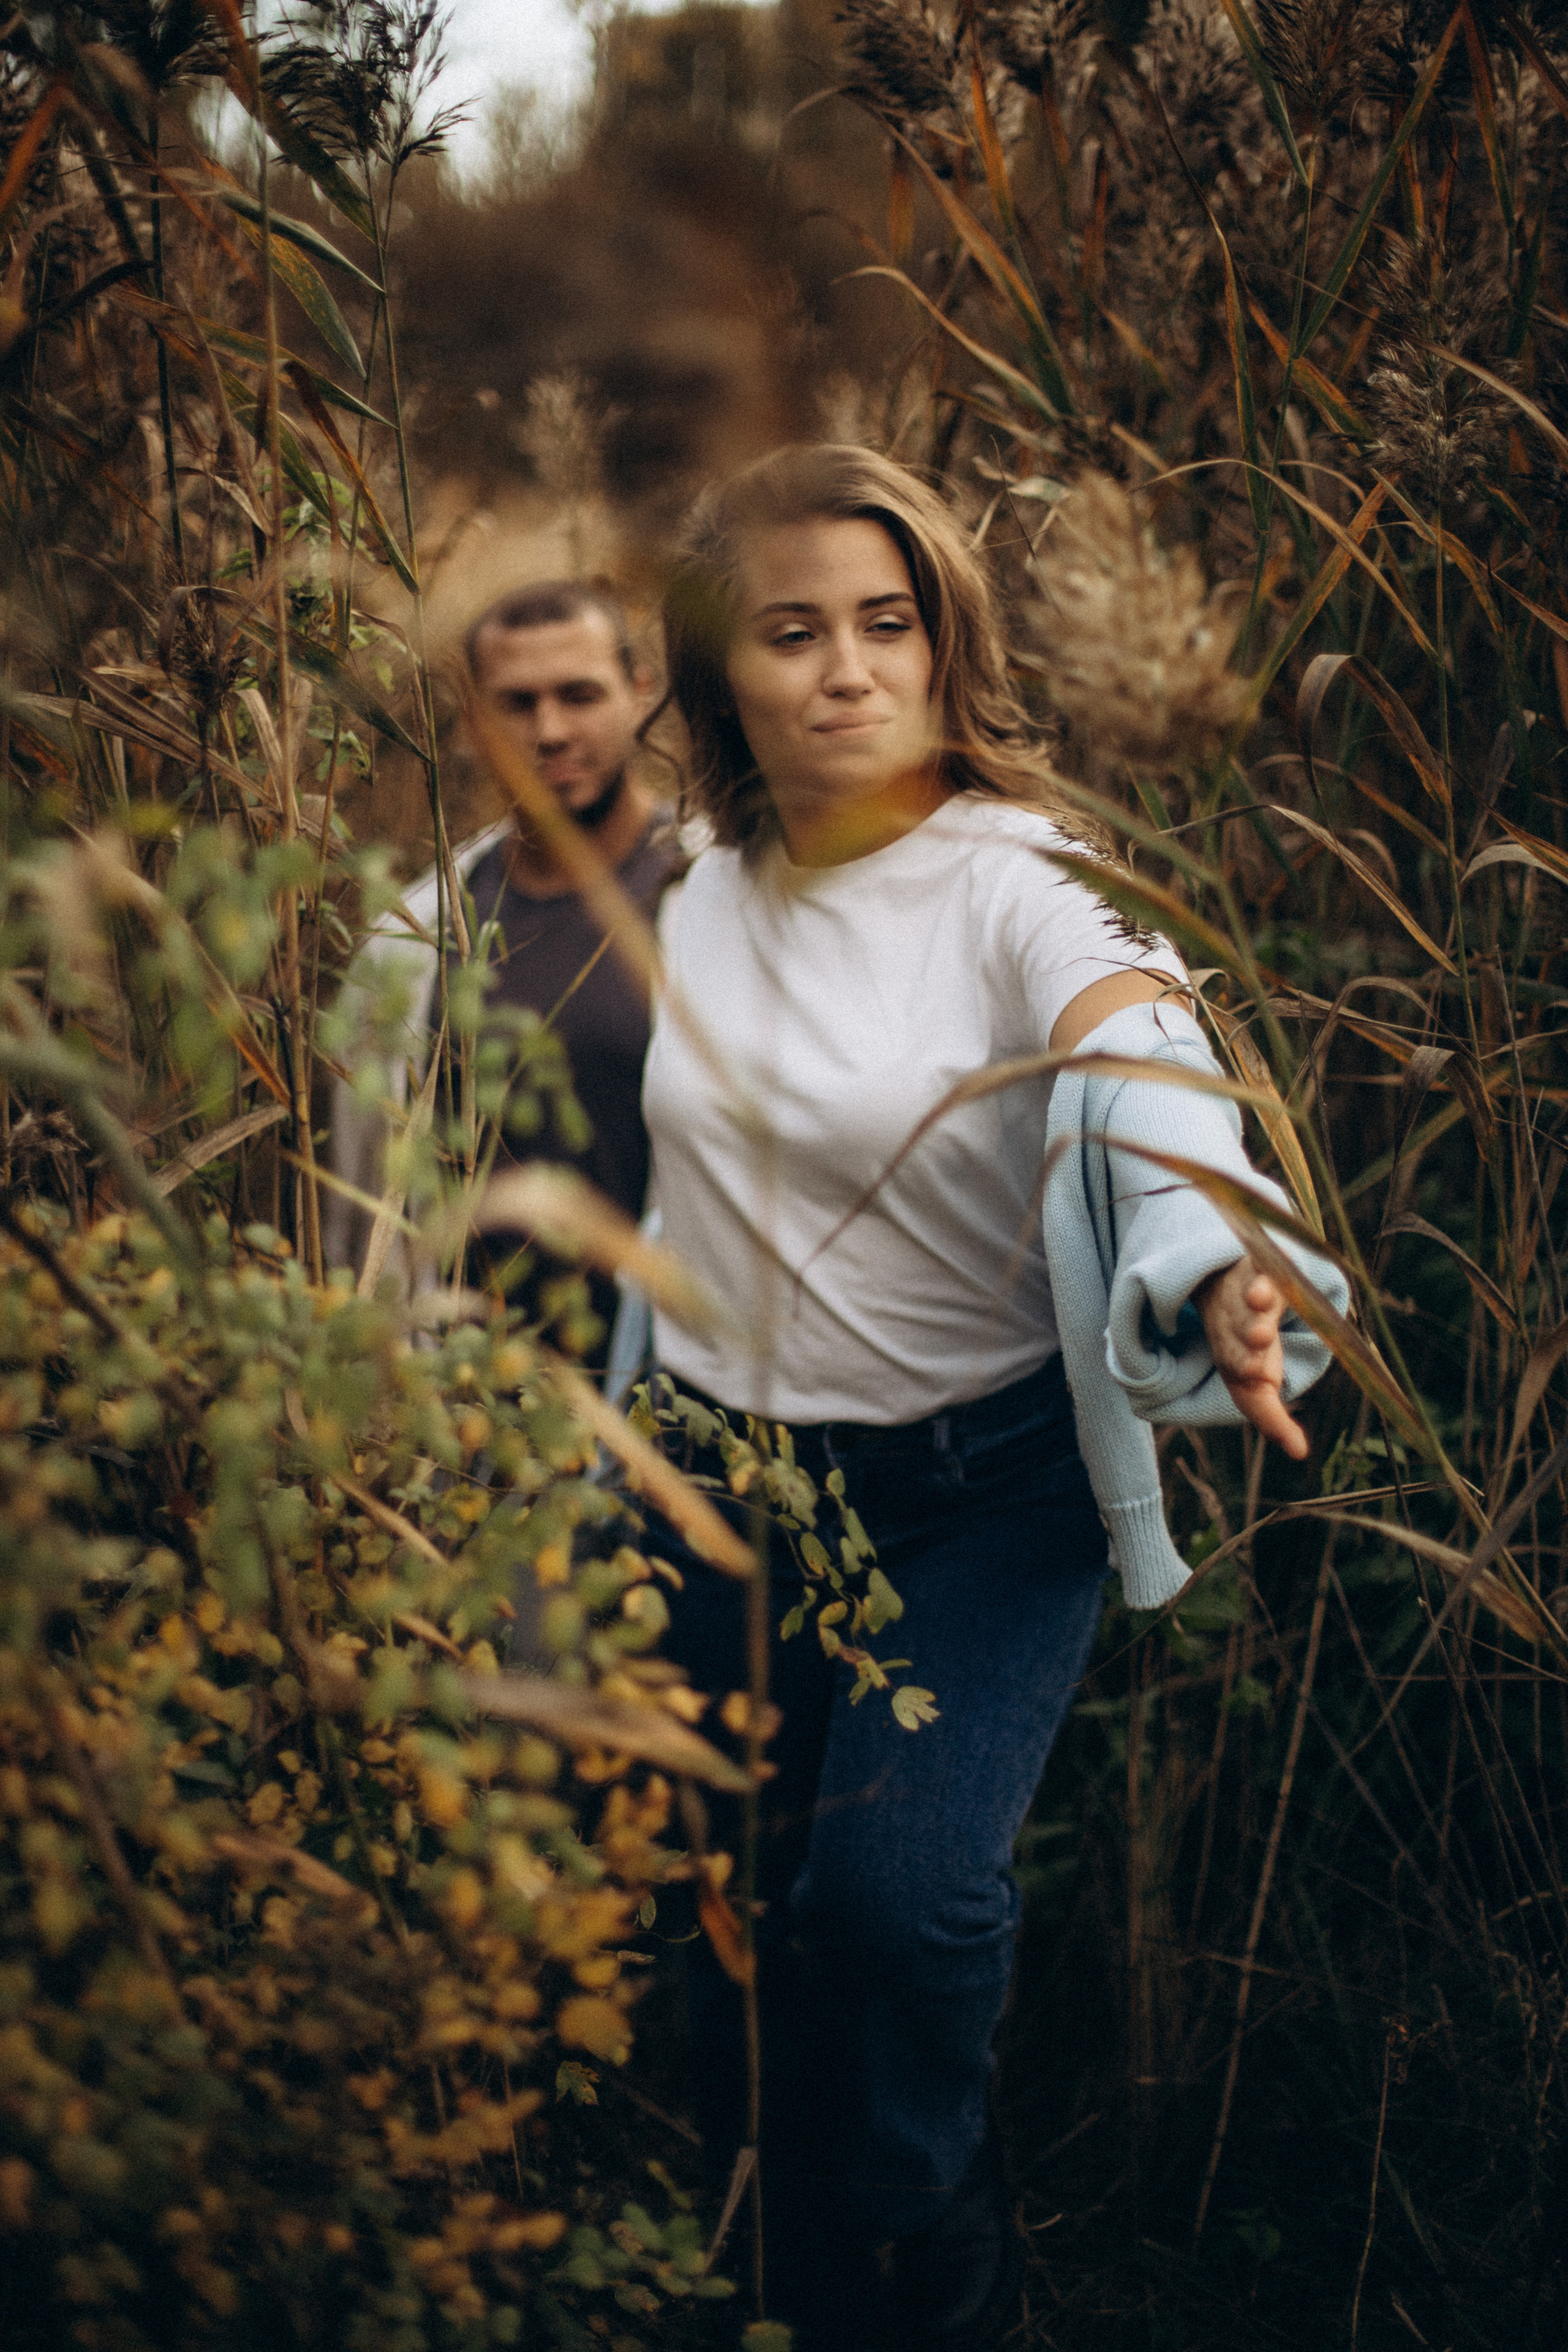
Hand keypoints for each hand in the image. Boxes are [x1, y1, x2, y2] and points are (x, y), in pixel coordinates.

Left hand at [1193, 1258, 1308, 1460]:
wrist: (1216, 1293)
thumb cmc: (1243, 1348)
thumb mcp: (1253, 1387)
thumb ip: (1272, 1418)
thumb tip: (1300, 1453)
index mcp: (1236, 1353)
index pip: (1238, 1360)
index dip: (1245, 1363)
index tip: (1254, 1371)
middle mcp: (1237, 1321)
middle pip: (1243, 1324)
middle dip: (1251, 1330)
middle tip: (1261, 1335)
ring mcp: (1245, 1287)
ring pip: (1249, 1287)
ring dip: (1257, 1291)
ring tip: (1261, 1294)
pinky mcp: (1256, 1259)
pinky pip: (1262, 1256)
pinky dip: (1271, 1255)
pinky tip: (1283, 1253)